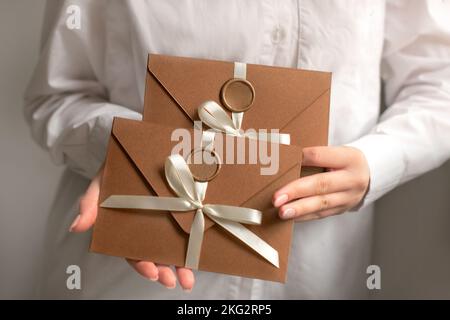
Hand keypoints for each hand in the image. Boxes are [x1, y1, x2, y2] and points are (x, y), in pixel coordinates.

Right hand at [69, 166, 194, 290]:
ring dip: (182, 266)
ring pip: (174, 248)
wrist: (134, 149)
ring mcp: (166, 220)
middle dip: (165, 272)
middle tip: (174, 281)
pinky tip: (202, 254)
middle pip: (156, 255)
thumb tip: (76, 226)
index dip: (142, 265)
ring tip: (188, 279)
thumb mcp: (100, 183)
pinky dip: (194, 243)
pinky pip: (189, 227)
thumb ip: (90, 204)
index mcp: (128, 228)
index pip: (133, 253)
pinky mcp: (183, 208)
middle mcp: (148, 228)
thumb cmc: (115, 169)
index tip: (152, 272)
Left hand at [273, 146, 369, 221]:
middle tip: (277, 198)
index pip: (320, 156)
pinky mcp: (342, 209)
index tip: (281, 161)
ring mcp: (348, 197)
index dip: (300, 158)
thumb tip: (283, 160)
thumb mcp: (336, 152)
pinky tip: (289, 217)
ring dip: (299, 209)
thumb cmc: (343, 161)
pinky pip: (320, 214)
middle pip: (321, 184)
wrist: (368, 175)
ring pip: (321, 203)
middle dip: (296, 191)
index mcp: (349, 158)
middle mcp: (352, 179)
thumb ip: (313, 156)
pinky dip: (303, 216)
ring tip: (281, 212)